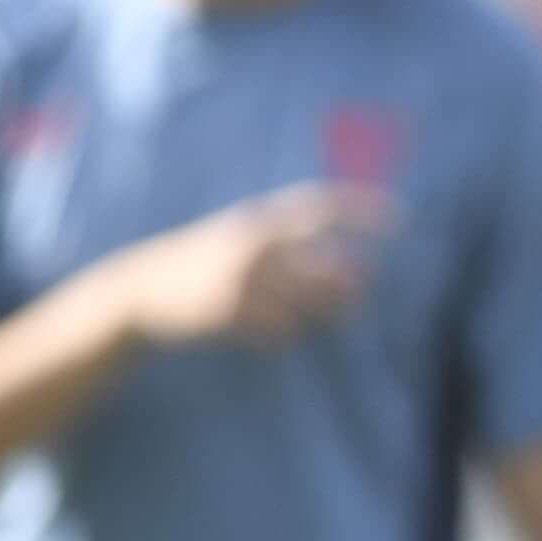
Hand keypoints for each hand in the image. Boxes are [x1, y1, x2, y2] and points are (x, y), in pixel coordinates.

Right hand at [99, 183, 394, 348]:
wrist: (140, 287)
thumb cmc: (202, 263)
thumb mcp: (240, 240)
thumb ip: (292, 250)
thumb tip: (355, 276)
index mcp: (257, 221)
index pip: (320, 206)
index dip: (361, 208)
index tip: (401, 215)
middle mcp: (252, 246)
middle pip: (321, 266)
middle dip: (346, 282)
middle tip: (362, 290)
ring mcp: (239, 280)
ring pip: (303, 304)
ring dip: (320, 312)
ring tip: (328, 313)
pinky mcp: (227, 313)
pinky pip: (276, 330)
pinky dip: (281, 334)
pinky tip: (273, 333)